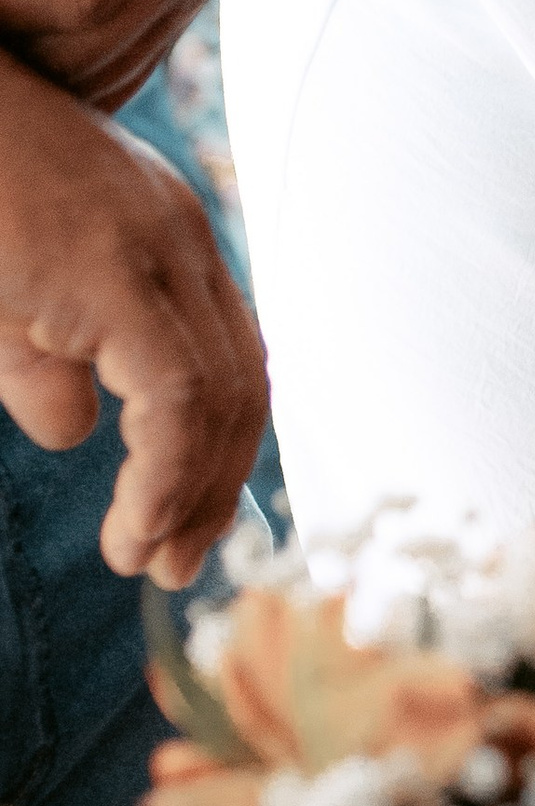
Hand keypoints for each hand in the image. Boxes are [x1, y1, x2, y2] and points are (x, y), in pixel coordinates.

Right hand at [0, 50, 267, 584]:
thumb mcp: (9, 295)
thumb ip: (47, 360)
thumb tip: (75, 430)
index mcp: (168, 241)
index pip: (229, 358)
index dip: (220, 449)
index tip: (187, 522)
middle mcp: (181, 242)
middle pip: (240, 382)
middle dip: (218, 484)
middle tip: (176, 563)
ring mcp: (156, 252)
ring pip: (218, 398)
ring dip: (190, 493)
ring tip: (146, 556)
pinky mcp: (114, 273)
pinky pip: (176, 395)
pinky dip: (169, 470)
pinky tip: (135, 519)